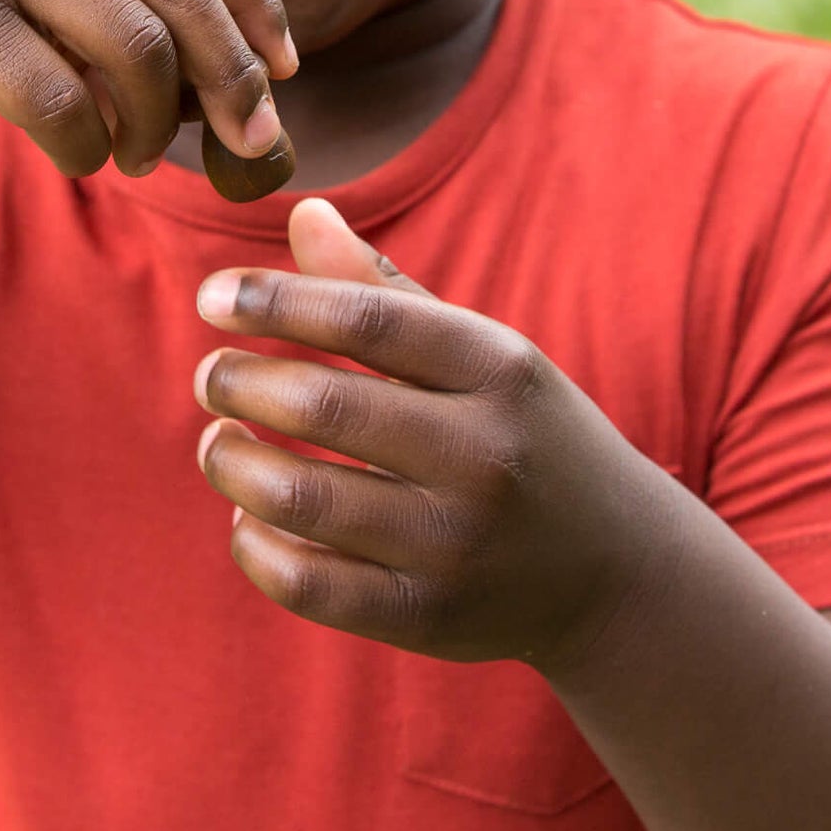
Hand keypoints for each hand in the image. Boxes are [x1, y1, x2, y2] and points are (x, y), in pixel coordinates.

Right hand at [0, 0, 294, 176]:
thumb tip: (196, 47)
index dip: (261, 9)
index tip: (282, 71)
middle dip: (235, 84)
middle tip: (250, 144)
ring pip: (134, 51)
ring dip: (151, 123)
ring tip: (133, 154)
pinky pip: (55, 98)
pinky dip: (83, 143)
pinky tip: (75, 154)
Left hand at [192, 198, 666, 672]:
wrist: (620, 574)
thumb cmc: (523, 435)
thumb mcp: (481, 353)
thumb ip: (384, 290)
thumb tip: (303, 212)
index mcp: (499, 370)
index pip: (368, 318)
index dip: (275, 300)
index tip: (211, 296)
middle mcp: (484, 455)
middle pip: (326, 406)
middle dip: (241, 382)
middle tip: (210, 375)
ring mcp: (457, 545)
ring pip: (302, 498)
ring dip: (233, 463)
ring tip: (217, 441)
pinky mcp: (429, 618)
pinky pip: (309, 585)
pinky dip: (255, 547)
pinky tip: (247, 519)